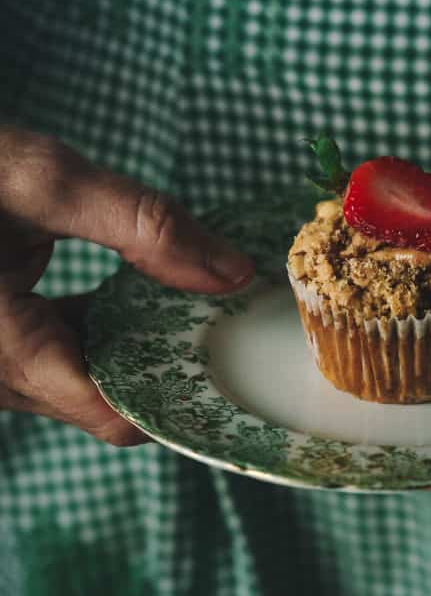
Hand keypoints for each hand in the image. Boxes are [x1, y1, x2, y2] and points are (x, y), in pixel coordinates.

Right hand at [0, 127, 253, 444]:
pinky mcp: (4, 348)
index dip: (185, 401)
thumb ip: (140, 224)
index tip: (242, 374)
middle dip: (174, 371)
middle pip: (112, 403)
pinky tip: (141, 298)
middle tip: (234, 329)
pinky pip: (69, 360)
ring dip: (144, 352)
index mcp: (3, 351)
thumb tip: (233, 272)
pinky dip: (109, 335)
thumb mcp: (38, 180)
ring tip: (198, 311)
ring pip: (92, 384)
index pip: (117, 415)